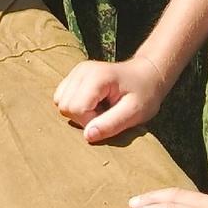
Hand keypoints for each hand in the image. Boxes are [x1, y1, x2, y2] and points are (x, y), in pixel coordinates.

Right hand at [53, 55, 167, 142]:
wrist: (147, 75)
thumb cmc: (144, 94)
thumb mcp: (134, 113)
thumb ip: (111, 124)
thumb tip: (87, 136)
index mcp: (96, 77)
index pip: (76, 108)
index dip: (90, 121)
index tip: (110, 118)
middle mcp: (81, 70)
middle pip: (65, 106)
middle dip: (83, 118)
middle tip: (105, 114)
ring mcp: (76, 71)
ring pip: (60, 102)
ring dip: (78, 112)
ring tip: (100, 109)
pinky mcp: (74, 75)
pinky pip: (62, 97)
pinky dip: (75, 106)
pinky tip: (93, 104)